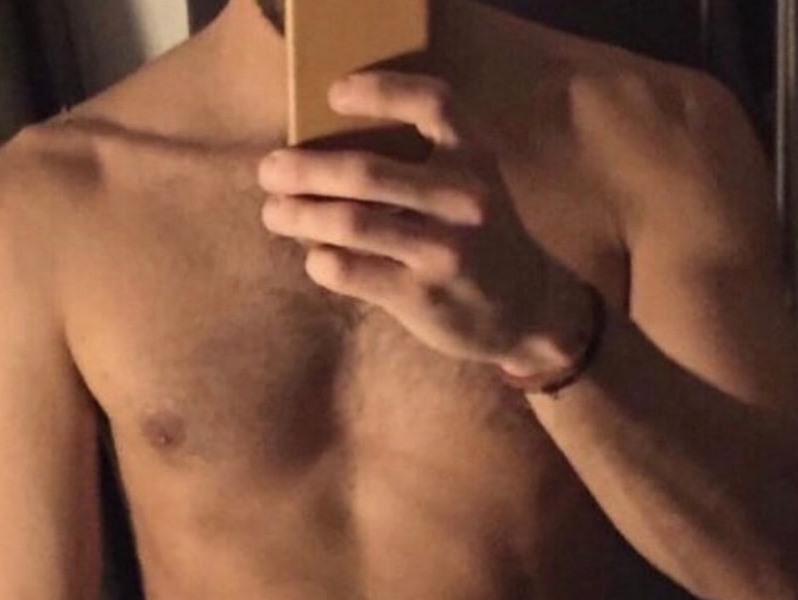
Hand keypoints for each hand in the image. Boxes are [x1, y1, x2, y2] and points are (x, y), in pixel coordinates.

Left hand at [256, 69, 567, 372]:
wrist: (528, 310)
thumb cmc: (482, 242)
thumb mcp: (473, 189)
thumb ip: (423, 168)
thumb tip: (326, 159)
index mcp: (475, 159)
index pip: (431, 103)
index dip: (379, 91)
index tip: (333, 95)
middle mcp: (463, 198)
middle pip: (365, 171)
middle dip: (304, 169)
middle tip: (270, 171)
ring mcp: (444, 250)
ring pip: (350, 223)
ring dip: (299, 215)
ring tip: (274, 213)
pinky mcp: (425, 297)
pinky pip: (353, 272)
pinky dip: (322, 261)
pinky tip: (315, 259)